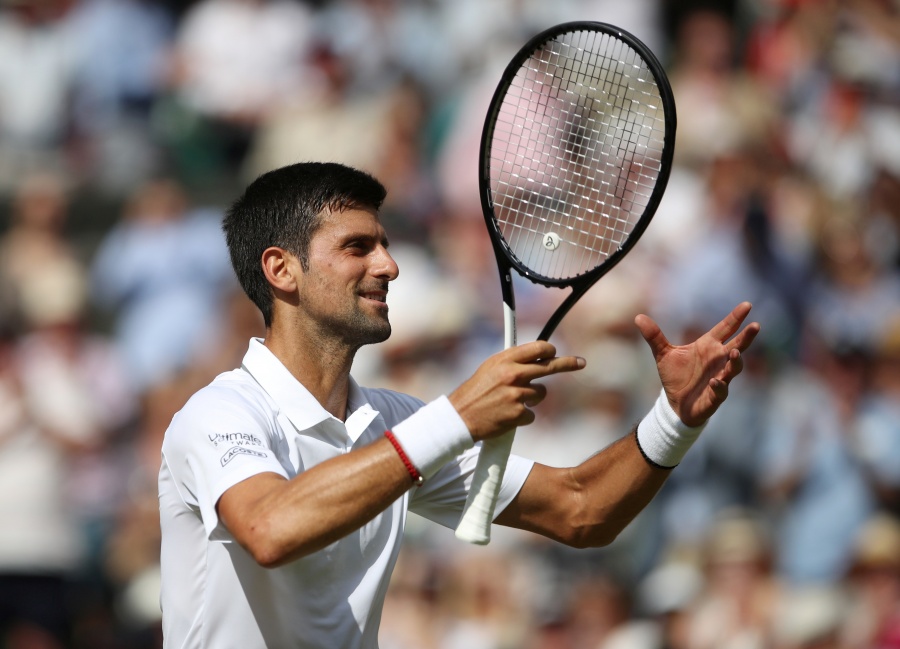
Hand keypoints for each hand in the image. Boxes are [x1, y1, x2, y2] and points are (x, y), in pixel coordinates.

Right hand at [449, 341, 584, 441]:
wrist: (459, 417)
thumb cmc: (475, 393)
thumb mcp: (489, 369)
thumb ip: (510, 363)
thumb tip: (533, 358)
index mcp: (504, 360)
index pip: (537, 348)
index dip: (549, 350)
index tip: (555, 352)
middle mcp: (512, 374)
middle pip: (549, 367)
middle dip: (568, 364)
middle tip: (581, 362)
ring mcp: (517, 394)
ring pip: (540, 394)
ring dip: (531, 399)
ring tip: (510, 402)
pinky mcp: (518, 413)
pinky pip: (531, 414)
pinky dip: (522, 416)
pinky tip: (507, 415)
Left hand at [635, 302, 759, 426]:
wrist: (675, 403)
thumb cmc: (675, 376)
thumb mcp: (662, 354)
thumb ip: (654, 336)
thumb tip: (638, 317)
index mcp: (708, 346)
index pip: (725, 329)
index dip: (736, 318)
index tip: (747, 305)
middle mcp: (718, 360)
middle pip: (738, 345)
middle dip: (747, 336)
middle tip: (755, 326)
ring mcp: (720, 377)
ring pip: (734, 367)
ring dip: (736, 361)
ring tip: (735, 352)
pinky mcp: (716, 395)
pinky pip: (722, 389)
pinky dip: (720, 385)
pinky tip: (716, 381)